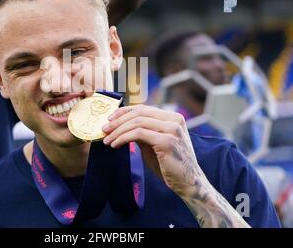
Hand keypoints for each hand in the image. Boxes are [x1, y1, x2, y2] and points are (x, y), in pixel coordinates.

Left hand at [102, 104, 249, 227]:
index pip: (143, 108)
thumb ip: (142, 131)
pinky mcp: (167, 141)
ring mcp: (172, 129)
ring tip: (107, 140)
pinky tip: (116, 145)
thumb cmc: (170, 165)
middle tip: (104, 130)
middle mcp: (174, 120)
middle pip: (138, 113)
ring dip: (118, 131)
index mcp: (172, 117)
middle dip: (117, 121)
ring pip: (137, 122)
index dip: (123, 112)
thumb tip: (120, 124)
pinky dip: (123, 138)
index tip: (109, 119)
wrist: (188, 184)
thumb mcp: (153, 143)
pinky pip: (138, 134)